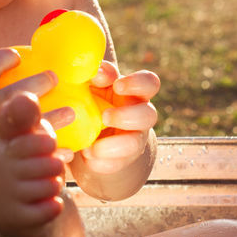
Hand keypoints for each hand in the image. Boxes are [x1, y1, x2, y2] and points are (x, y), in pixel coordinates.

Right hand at [0, 45, 57, 182]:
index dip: (4, 58)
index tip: (20, 54)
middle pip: (10, 95)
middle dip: (36, 84)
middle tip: (56, 77)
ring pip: (22, 126)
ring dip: (49, 118)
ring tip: (72, 111)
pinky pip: (23, 152)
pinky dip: (43, 150)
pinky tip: (66, 149)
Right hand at [0, 91, 83, 236]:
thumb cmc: (10, 165)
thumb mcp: (11, 139)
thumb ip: (22, 117)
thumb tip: (26, 96)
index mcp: (0, 146)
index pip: (34, 139)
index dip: (46, 142)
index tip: (44, 144)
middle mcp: (0, 169)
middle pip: (49, 161)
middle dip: (53, 164)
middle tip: (44, 166)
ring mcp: (6, 195)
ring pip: (52, 184)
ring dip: (53, 185)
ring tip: (41, 184)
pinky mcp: (15, 218)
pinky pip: (50, 208)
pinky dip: (52, 205)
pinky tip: (41, 202)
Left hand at [76, 62, 159, 176]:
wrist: (91, 132)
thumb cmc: (92, 98)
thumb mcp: (93, 83)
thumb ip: (97, 74)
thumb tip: (96, 72)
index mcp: (134, 92)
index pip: (149, 83)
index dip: (137, 83)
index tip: (117, 85)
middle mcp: (139, 115)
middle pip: (149, 115)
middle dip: (127, 116)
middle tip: (104, 117)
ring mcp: (133, 139)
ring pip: (134, 144)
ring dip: (114, 145)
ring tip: (92, 146)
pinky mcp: (121, 160)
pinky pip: (116, 164)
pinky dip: (100, 161)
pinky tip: (87, 155)